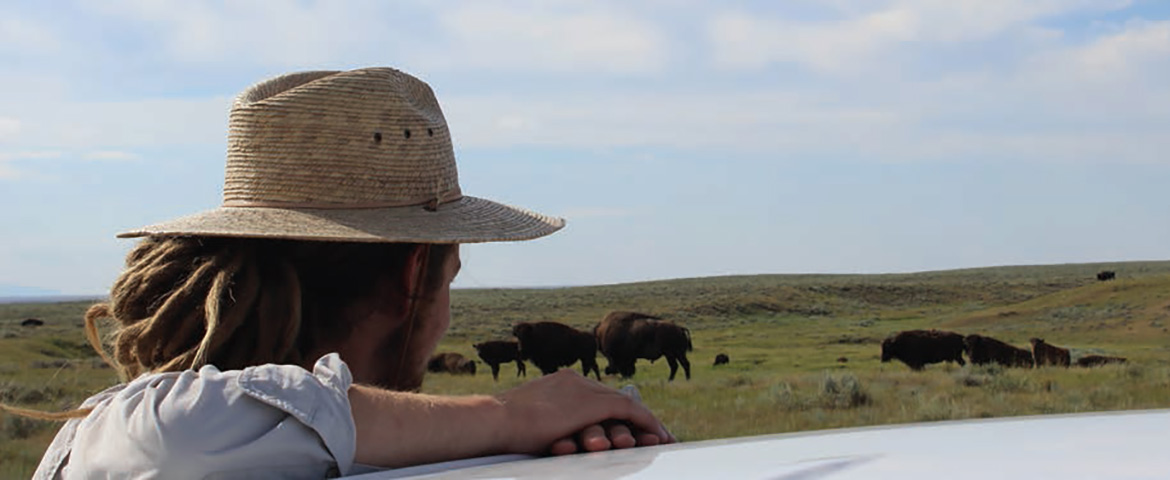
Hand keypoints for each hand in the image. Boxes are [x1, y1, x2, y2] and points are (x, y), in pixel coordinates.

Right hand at [495, 370, 675, 454]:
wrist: (496, 420)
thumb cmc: (502, 427)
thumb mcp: (529, 421)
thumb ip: (547, 422)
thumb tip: (558, 437)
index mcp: (559, 384)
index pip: (594, 396)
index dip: (612, 413)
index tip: (624, 427)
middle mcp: (575, 381)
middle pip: (613, 397)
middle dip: (635, 416)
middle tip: (653, 432)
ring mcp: (584, 390)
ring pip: (624, 403)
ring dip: (644, 422)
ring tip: (659, 436)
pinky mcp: (592, 403)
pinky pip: (629, 410)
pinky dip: (645, 422)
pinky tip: (656, 435)